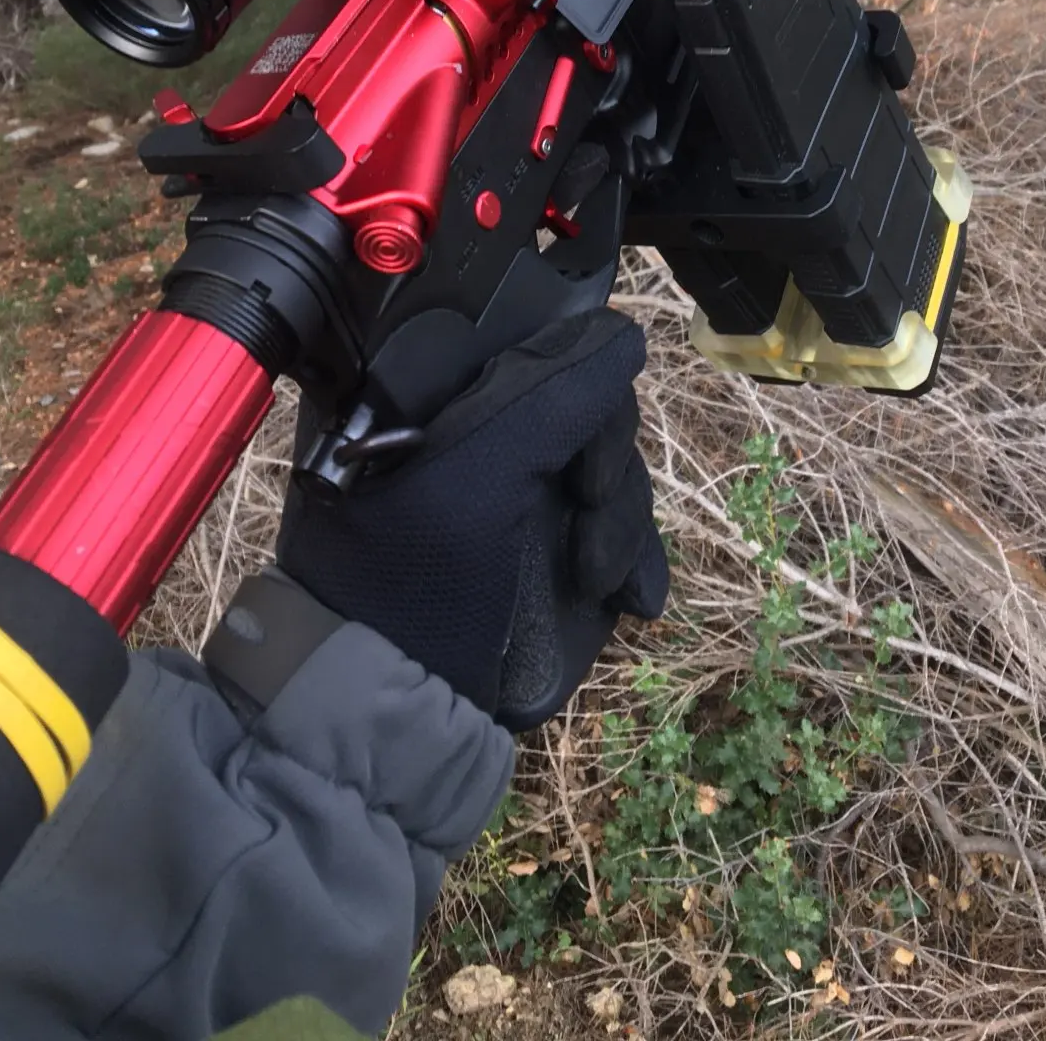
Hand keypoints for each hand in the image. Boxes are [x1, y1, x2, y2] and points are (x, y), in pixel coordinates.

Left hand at [275, 308, 667, 727]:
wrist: (408, 710)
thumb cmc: (411, 581)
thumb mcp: (477, 471)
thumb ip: (549, 394)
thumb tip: (621, 335)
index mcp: (444, 399)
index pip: (536, 344)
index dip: (574, 374)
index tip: (581, 428)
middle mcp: (489, 437)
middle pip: (592, 407)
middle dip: (606, 460)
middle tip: (587, 500)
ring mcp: (530, 497)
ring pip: (618, 472)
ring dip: (621, 523)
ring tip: (595, 574)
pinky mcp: (563, 550)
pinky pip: (629, 533)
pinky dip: (637, 560)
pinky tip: (630, 597)